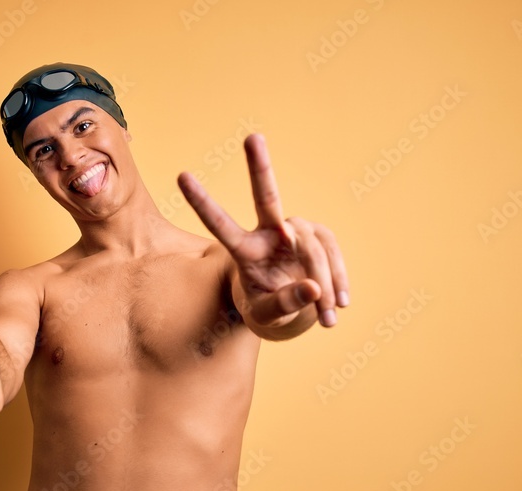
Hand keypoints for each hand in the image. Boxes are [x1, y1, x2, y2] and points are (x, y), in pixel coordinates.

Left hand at [178, 134, 348, 327]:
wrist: (290, 305)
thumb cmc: (267, 308)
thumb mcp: (267, 315)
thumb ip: (284, 305)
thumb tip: (312, 288)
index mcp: (244, 251)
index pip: (221, 225)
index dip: (202, 203)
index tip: (181, 175)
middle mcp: (267, 233)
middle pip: (266, 196)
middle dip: (259, 166)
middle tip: (252, 137)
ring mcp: (295, 232)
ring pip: (312, 248)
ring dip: (323, 284)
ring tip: (328, 322)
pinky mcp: (319, 236)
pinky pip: (332, 253)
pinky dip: (338, 278)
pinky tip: (340, 303)